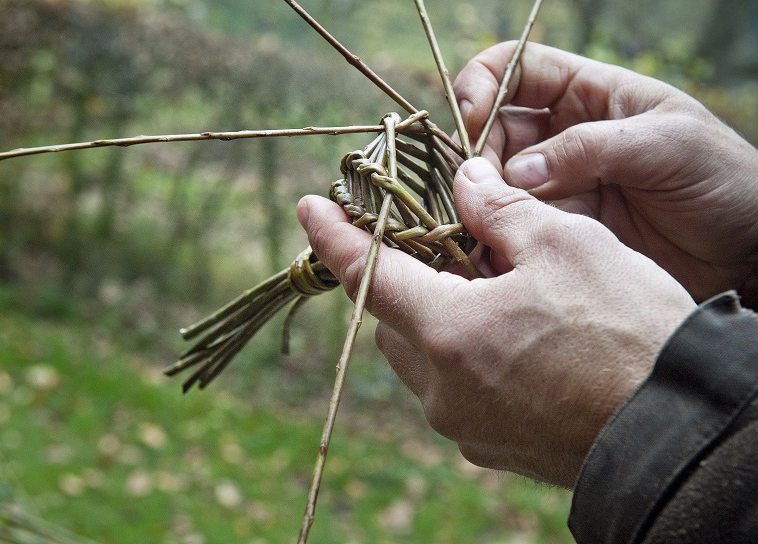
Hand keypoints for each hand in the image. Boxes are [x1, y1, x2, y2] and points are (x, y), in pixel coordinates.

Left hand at [298, 157, 695, 486]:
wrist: (676, 430)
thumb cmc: (626, 332)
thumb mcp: (567, 246)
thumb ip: (501, 211)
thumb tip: (465, 184)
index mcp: (447, 332)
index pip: (366, 273)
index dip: (332, 236)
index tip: (309, 207)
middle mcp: (441, 387)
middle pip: (393, 320)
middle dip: (408, 281)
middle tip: (453, 251)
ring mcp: (464, 425)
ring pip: (423, 358)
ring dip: (439, 321)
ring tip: (495, 298)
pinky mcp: (490, 448)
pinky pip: (455, 391)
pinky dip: (467, 358)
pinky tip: (516, 344)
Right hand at [454, 42, 757, 305]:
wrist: (746, 251)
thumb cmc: (721, 180)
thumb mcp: (665, 145)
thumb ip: (589, 150)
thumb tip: (515, 173)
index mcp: (589, 94)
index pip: (515, 71)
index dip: (484, 84)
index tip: (472, 117)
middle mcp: (562, 136)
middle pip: (493, 129)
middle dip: (477, 153)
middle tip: (480, 187)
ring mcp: (558, 184)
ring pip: (494, 181)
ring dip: (479, 197)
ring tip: (484, 222)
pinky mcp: (558, 228)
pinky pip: (512, 224)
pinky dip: (494, 234)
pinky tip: (495, 247)